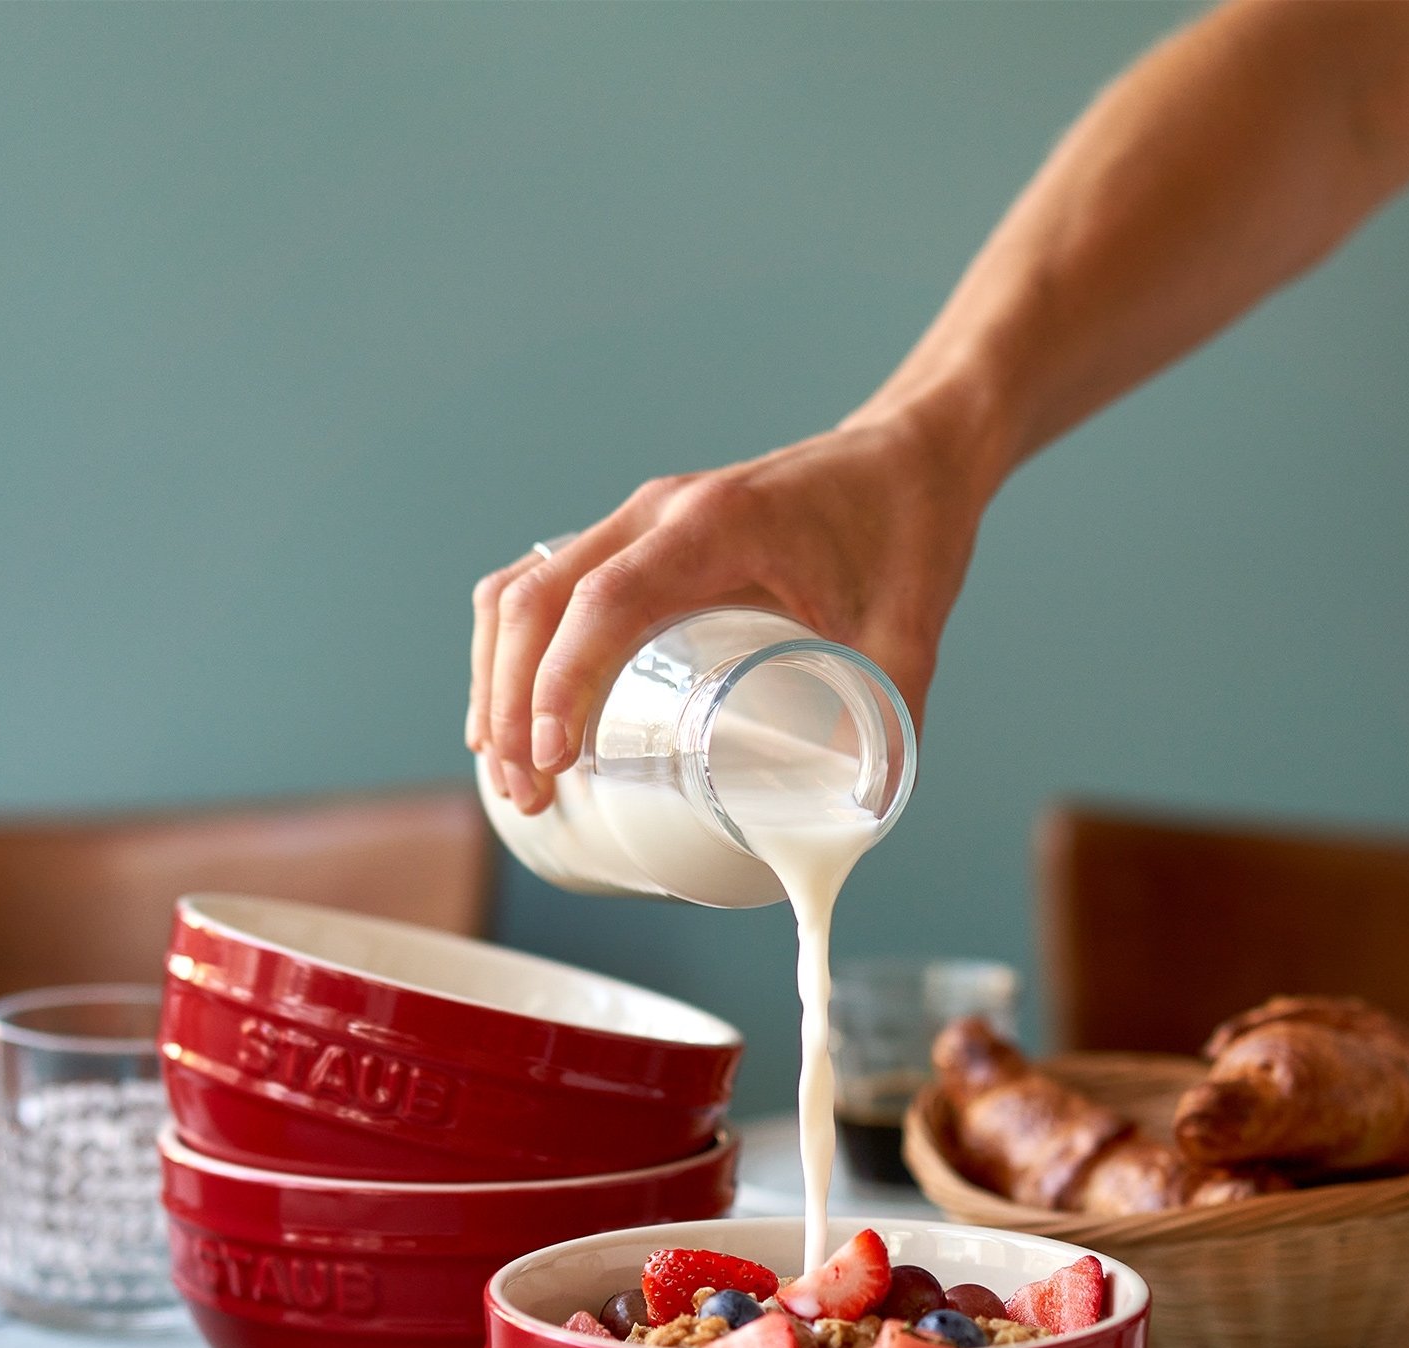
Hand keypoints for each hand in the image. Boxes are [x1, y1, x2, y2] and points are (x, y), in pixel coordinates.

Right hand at [467, 402, 995, 812]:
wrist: (908, 459)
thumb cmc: (908, 533)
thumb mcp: (910, 632)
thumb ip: (891, 721)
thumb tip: (856, 827)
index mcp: (718, 525)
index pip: (607, 599)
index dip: (565, 680)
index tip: (554, 759)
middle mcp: (660, 511)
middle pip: (539, 599)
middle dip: (512, 703)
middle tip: (527, 793)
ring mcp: (638, 520)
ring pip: (524, 590)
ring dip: (498, 681)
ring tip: (511, 772)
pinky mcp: (635, 539)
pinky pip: (543, 586)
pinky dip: (513, 651)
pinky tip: (510, 715)